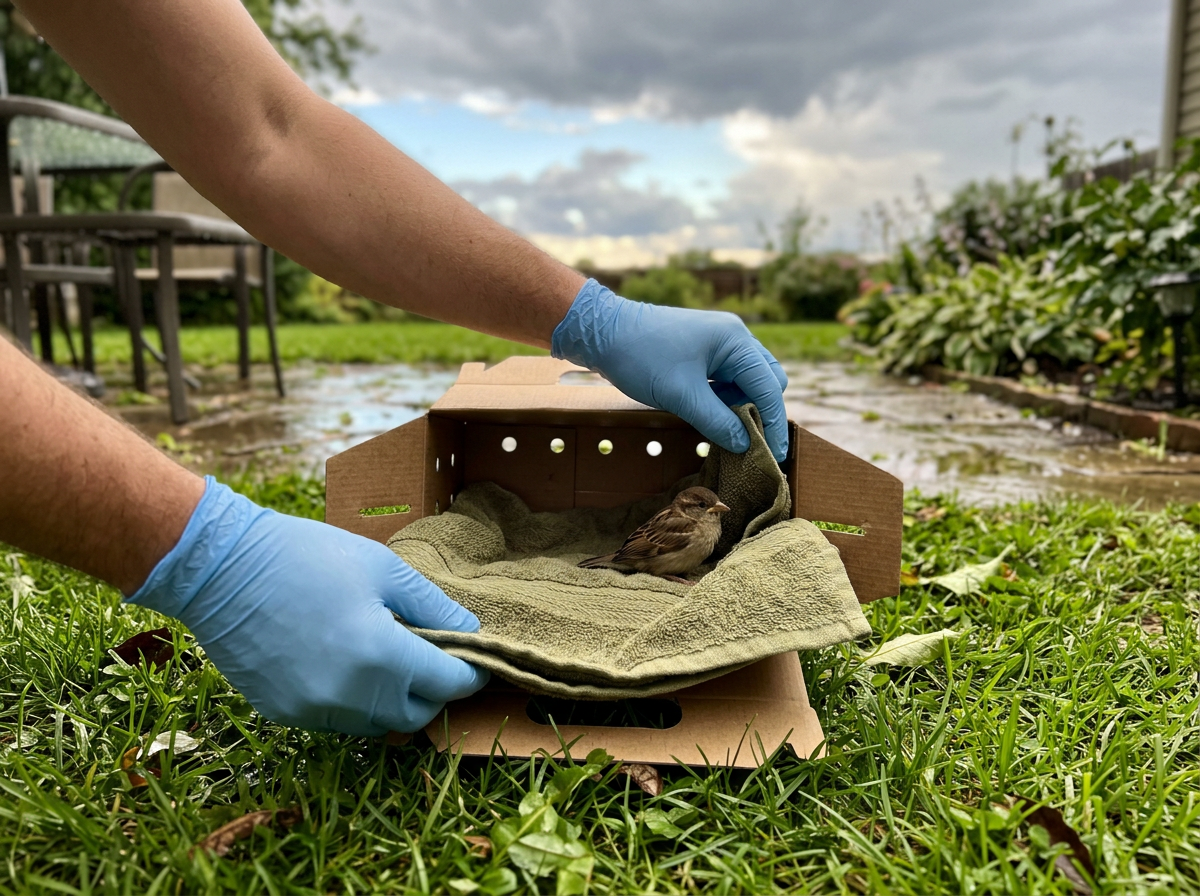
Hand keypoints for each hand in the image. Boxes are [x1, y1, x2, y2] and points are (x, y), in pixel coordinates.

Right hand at [128, 477, 487, 734]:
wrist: (220, 568)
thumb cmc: (305, 556)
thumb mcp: (382, 568)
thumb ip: (432, 606)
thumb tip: (469, 629)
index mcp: (381, 656)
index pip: (447, 684)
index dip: (468, 674)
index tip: (474, 660)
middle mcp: (350, 695)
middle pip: (415, 715)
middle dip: (434, 692)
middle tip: (434, 659)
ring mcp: (314, 709)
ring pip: (376, 724)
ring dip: (393, 700)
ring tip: (389, 660)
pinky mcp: (285, 712)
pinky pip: (337, 719)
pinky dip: (354, 702)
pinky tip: (346, 664)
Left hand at [551, 280, 789, 461]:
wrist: (601, 332)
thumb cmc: (641, 357)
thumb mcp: (681, 396)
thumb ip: (717, 423)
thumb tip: (746, 446)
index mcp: (735, 341)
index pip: (769, 387)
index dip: (774, 424)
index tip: (775, 455)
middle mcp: (734, 338)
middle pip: (765, 381)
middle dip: (761, 412)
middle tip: (748, 444)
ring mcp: (718, 344)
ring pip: (746, 382)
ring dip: (741, 409)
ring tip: (729, 436)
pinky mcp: (703, 352)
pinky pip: (726, 380)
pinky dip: (725, 401)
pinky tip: (714, 420)